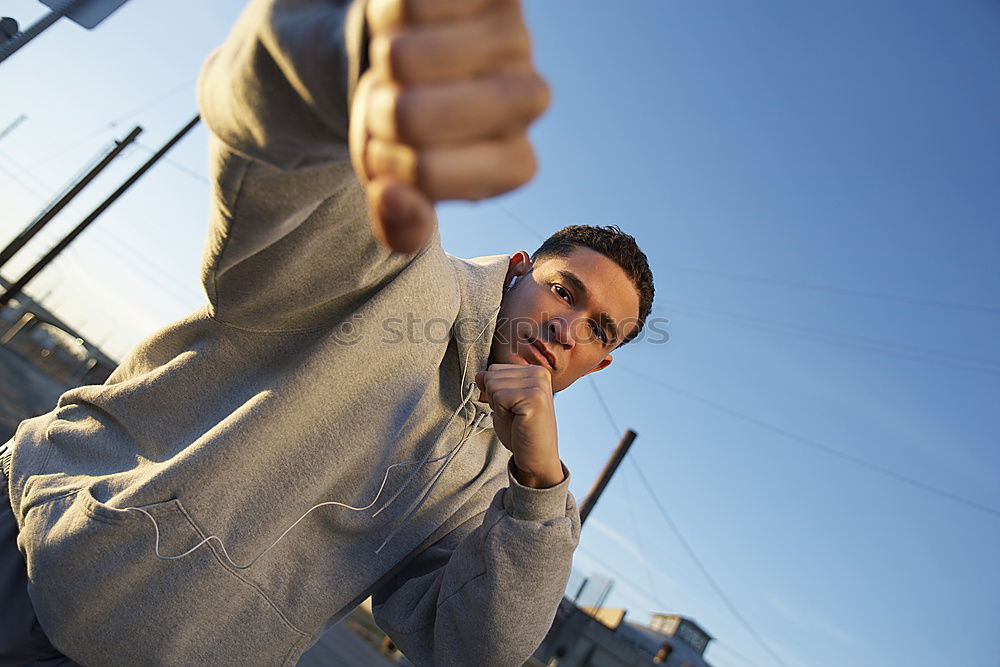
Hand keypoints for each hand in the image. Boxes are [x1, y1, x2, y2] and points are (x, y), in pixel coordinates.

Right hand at [350, 0, 549, 252]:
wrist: (421, 62)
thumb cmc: (415, 135)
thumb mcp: (401, 190)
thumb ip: (401, 223)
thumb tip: (394, 200)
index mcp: (516, 164)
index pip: (425, 174)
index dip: (389, 164)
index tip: (402, 153)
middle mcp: (531, 99)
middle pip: (412, 118)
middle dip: (379, 113)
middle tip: (393, 107)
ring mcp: (515, 36)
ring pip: (404, 57)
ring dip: (380, 63)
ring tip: (401, 69)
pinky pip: (408, 5)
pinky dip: (387, 18)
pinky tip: (411, 28)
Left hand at [475, 364, 564, 488]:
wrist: (536, 457)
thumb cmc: (520, 431)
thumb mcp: (502, 403)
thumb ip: (491, 385)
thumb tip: (479, 374)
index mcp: (535, 371)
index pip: (494, 369)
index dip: (494, 391)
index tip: (512, 406)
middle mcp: (539, 373)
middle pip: (492, 374)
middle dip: (494, 397)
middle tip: (513, 414)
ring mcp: (538, 385)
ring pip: (492, 384)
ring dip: (498, 406)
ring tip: (516, 417)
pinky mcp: (535, 398)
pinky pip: (499, 397)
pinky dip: (501, 412)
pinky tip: (518, 420)